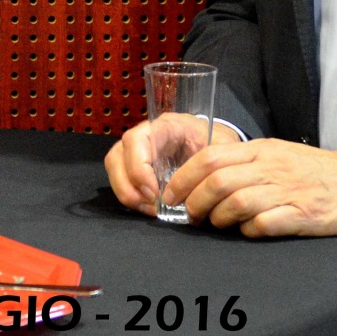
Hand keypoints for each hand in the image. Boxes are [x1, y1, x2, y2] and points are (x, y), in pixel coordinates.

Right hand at [105, 117, 242, 216]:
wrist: (218, 144)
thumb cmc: (218, 144)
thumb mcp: (222, 148)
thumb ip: (210, 162)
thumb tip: (199, 184)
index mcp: (165, 126)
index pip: (136, 140)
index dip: (138, 168)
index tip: (155, 193)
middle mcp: (145, 136)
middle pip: (116, 155)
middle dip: (127, 186)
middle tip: (151, 206)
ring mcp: (137, 151)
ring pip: (114, 168)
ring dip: (127, 193)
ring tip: (150, 209)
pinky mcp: (137, 166)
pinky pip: (122, 180)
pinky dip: (131, 197)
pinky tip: (150, 208)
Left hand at [165, 138, 336, 237]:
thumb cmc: (315, 170)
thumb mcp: (277, 154)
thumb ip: (245, 162)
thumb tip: (206, 177)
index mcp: (261, 150)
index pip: (210, 157)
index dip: (184, 178)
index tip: (171, 195)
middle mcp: (270, 167)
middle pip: (217, 181)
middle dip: (195, 201)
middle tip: (190, 215)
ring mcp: (287, 191)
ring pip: (235, 202)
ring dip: (218, 218)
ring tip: (217, 225)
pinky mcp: (302, 215)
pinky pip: (264, 224)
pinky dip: (248, 231)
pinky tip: (247, 232)